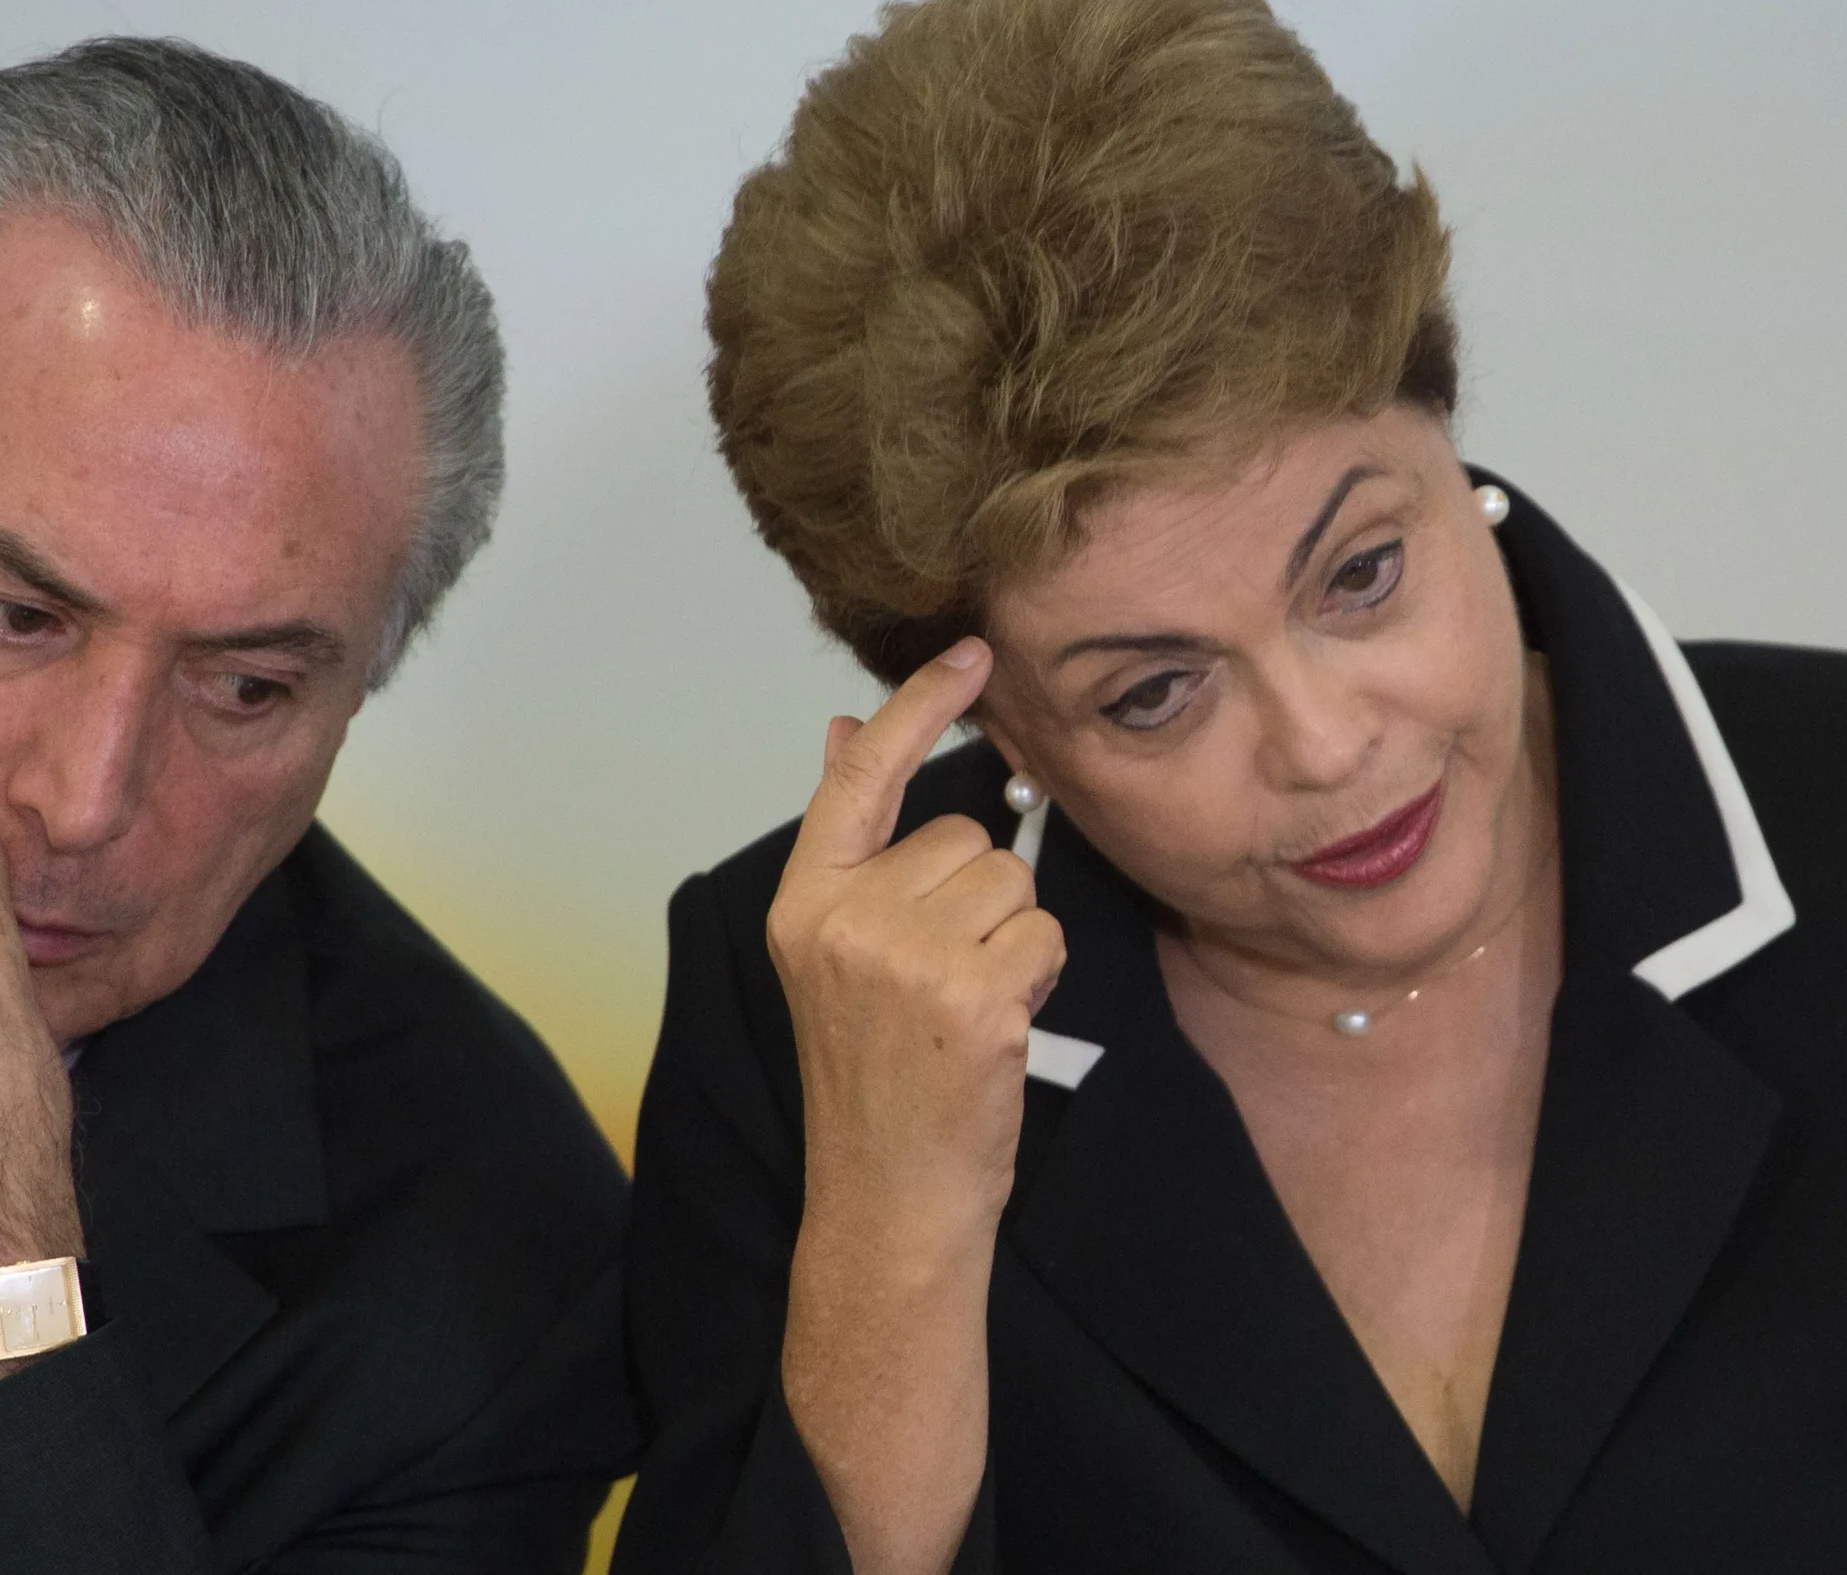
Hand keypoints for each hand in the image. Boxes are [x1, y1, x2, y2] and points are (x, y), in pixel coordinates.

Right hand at [769, 638, 1063, 1249]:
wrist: (887, 1195)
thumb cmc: (872, 1076)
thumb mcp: (836, 952)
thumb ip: (849, 842)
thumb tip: (848, 732)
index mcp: (804, 903)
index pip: (861, 778)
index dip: (919, 706)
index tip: (972, 650)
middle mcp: (846, 920)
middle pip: (963, 838)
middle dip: (974, 896)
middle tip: (940, 978)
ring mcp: (908, 958)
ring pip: (1011, 882)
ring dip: (1009, 937)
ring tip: (965, 1004)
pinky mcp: (973, 996)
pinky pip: (1042, 933)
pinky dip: (1036, 976)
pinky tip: (994, 1026)